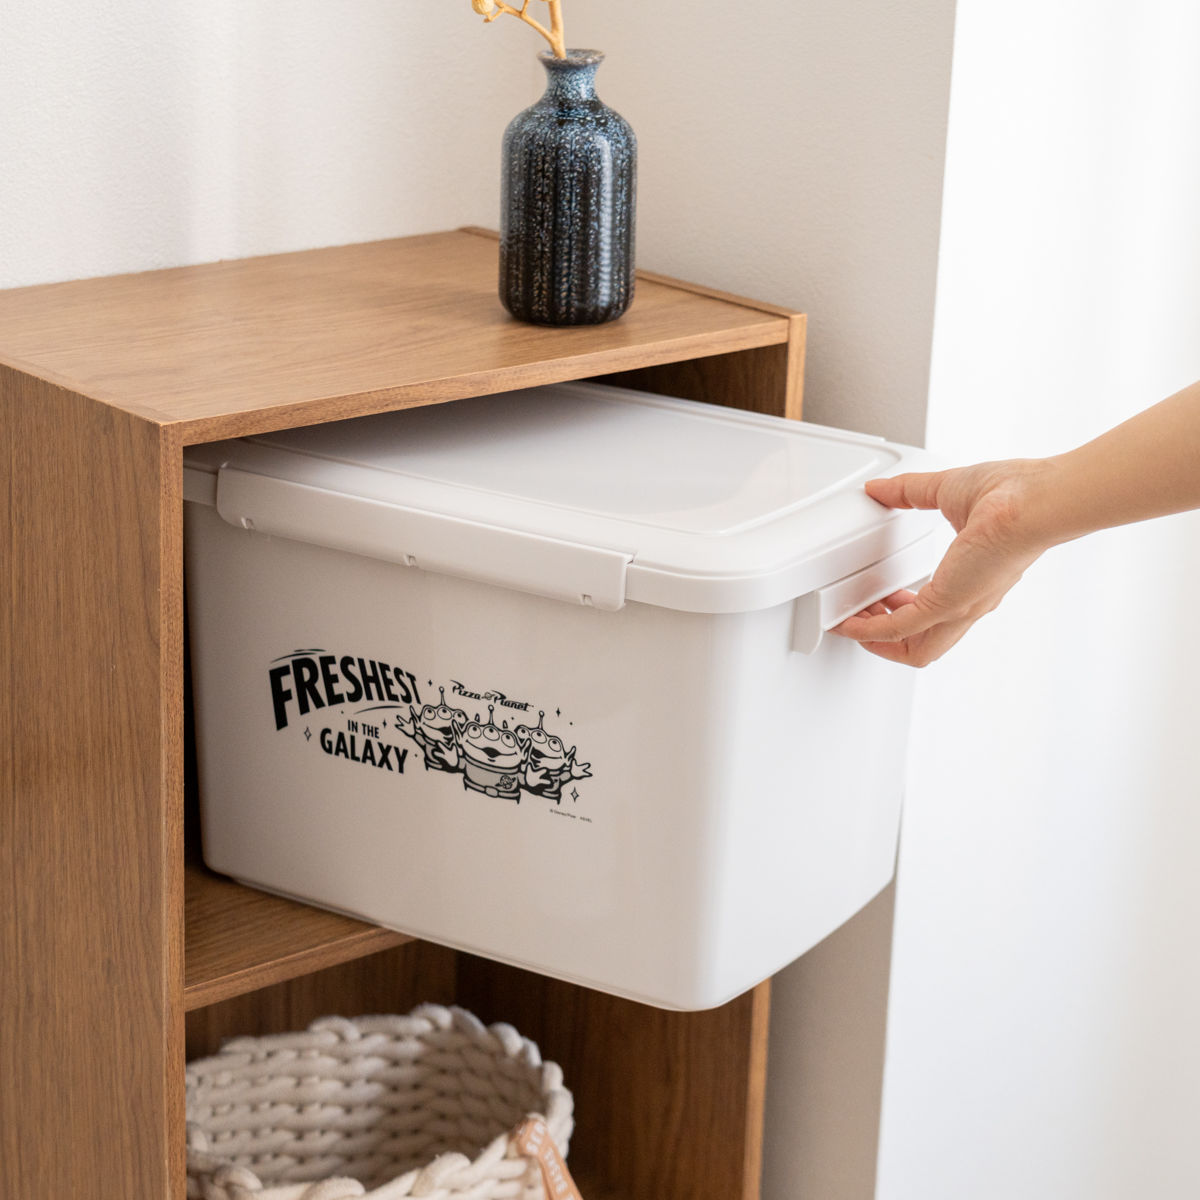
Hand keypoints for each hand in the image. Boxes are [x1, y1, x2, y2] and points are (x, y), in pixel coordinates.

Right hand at [832, 459, 1055, 665]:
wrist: (1035, 501)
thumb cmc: (1014, 495)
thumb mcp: (948, 491)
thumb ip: (910, 491)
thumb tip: (882, 488)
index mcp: (975, 579)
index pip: (937, 614)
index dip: (903, 610)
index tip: (880, 601)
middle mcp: (970, 602)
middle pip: (925, 645)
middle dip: (886, 637)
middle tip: (862, 617)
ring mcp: (960, 608)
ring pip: (914, 650)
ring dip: (877, 642)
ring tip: (854, 625)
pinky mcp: (947, 604)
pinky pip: (900, 630)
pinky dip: (871, 632)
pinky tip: (853, 625)